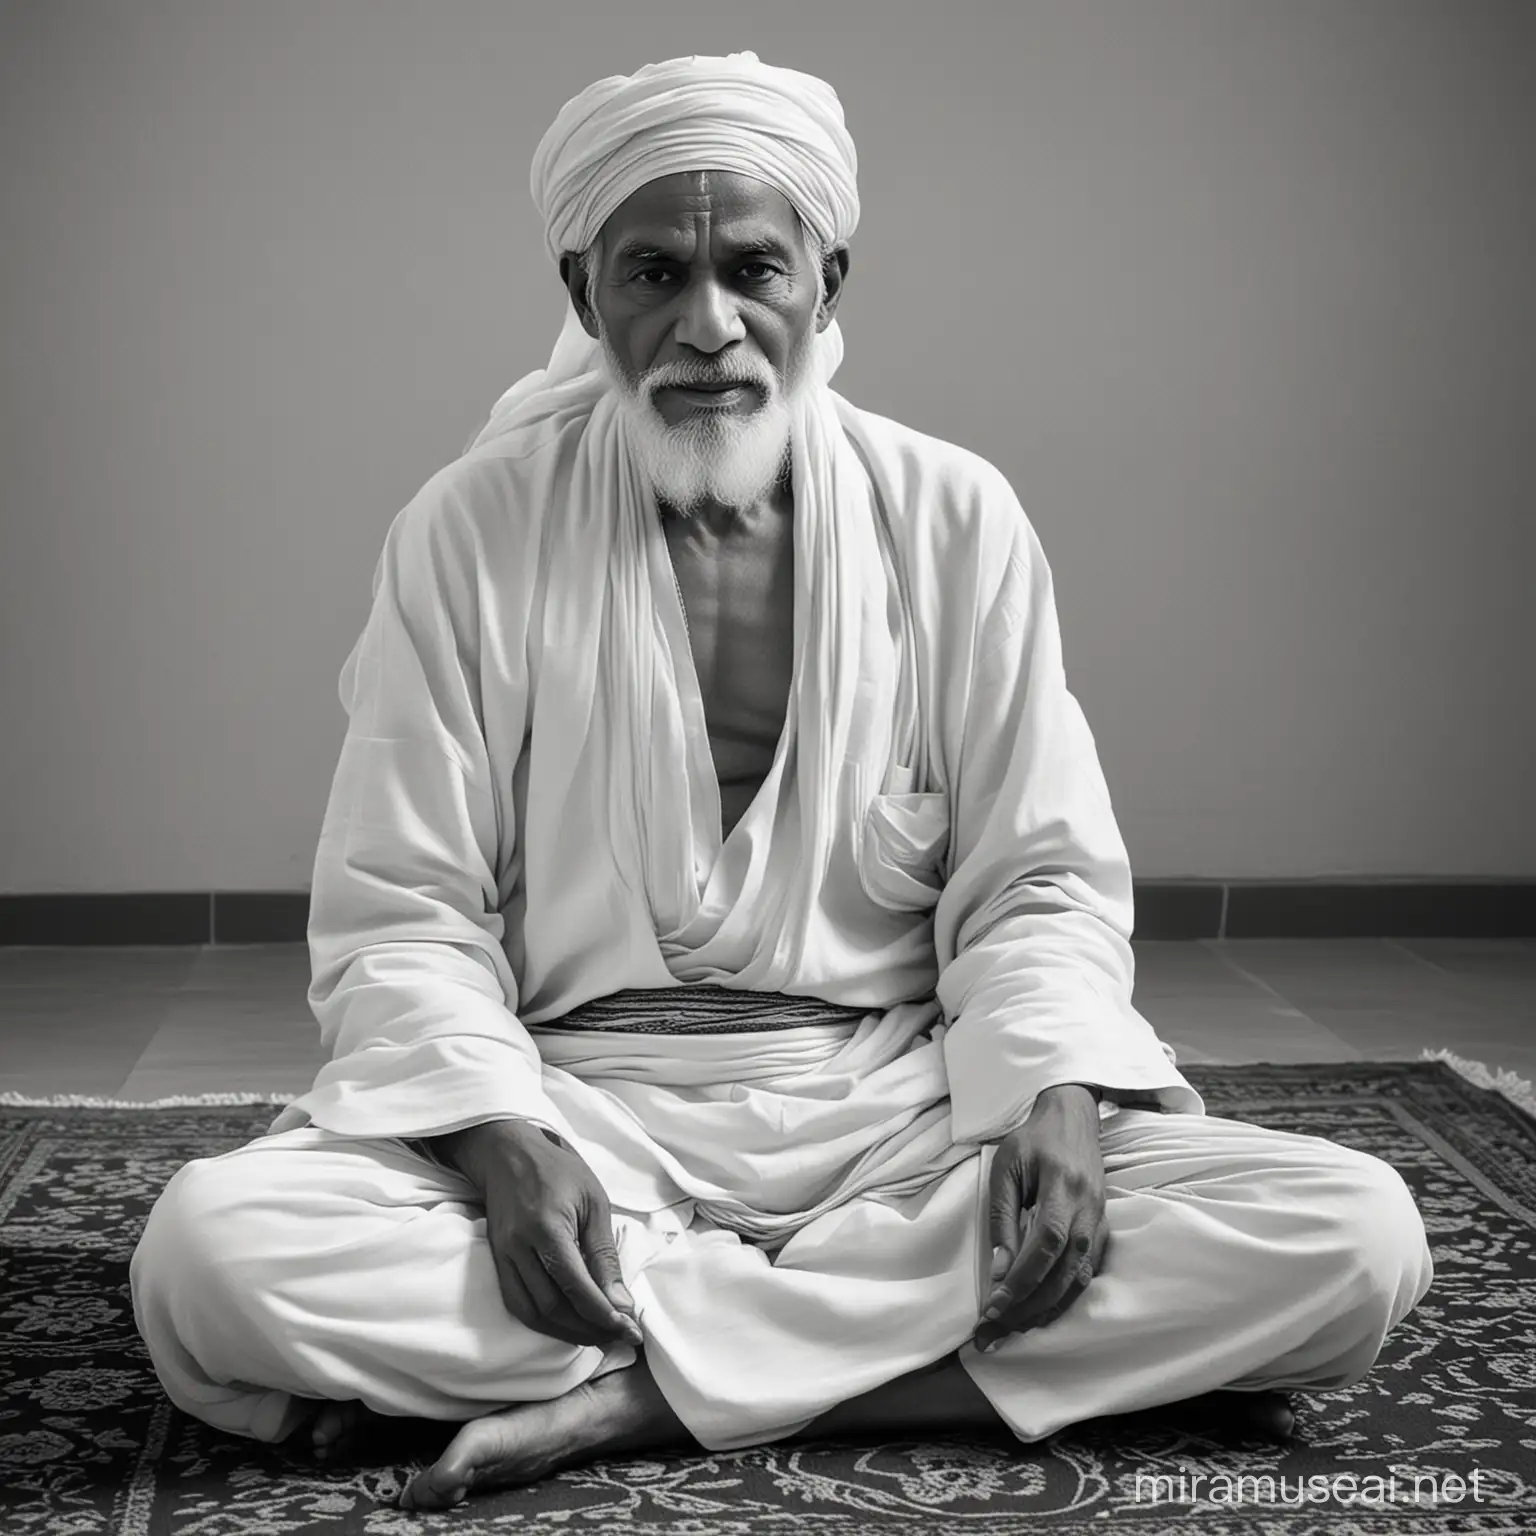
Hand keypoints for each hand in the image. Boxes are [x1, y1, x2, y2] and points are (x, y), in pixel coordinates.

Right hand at [432, 1119, 643, 1351]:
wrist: (507, 1153)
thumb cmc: (558, 1171)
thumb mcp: (594, 1202)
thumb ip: (604, 1255)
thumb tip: (621, 1303)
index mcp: (548, 1228)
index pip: (577, 1287)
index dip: (605, 1315)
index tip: (630, 1330)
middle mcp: (519, 1247)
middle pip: (553, 1308)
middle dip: (589, 1329)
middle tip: (618, 1334)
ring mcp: (503, 1257)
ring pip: (533, 1314)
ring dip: (567, 1332)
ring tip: (598, 1334)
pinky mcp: (496, 1262)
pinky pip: (517, 1305)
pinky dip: (543, 1322)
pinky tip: (567, 1323)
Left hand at [974, 1083, 1107, 1351]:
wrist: (1071, 1119)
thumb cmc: (1031, 1142)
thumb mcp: (1006, 1169)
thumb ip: (1003, 1219)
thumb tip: (998, 1272)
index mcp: (1063, 1187)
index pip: (1045, 1244)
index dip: (1021, 1280)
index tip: (992, 1307)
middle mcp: (1088, 1209)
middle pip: (1062, 1271)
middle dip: (1028, 1307)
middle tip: (994, 1333)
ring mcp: (1100, 1221)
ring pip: (1077, 1279)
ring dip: (1045, 1309)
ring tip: (1013, 1330)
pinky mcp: (1102, 1229)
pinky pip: (1086, 1273)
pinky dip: (1064, 1298)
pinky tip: (1041, 1312)